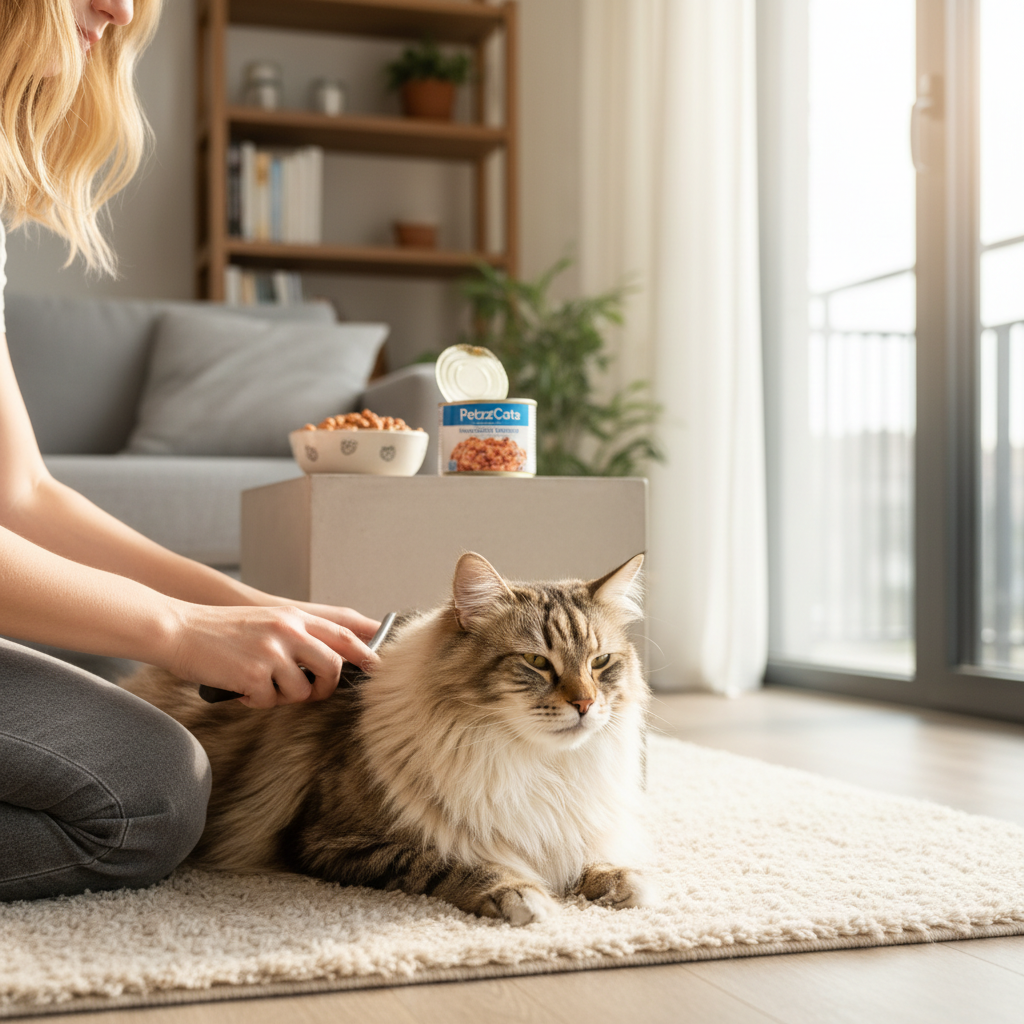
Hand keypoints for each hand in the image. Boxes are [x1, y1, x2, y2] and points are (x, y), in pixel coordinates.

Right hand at [162, 603, 380, 708]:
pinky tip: (242, 690)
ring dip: (284, 697)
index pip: (343, 634)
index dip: (365, 653)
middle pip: (332, 667)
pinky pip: (270, 701)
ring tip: (262, 687)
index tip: (377, 668)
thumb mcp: (267, 621)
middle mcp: (288, 631)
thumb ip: (296, 634)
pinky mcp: (254, 675)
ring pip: (302, 691)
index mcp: (293, 616)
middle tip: (312, 694)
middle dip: (326, 688)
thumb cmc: (221, 631)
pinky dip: (257, 702)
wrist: (179, 629)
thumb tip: (328, 662)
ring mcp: (272, 653)